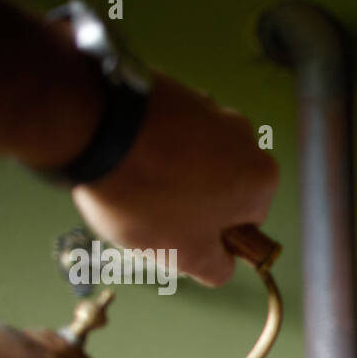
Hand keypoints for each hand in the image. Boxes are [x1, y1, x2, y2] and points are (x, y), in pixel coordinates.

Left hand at [70, 72, 277, 285]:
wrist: (95, 126)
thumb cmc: (148, 195)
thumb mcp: (186, 255)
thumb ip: (216, 268)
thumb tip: (221, 264)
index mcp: (261, 179)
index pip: (248, 221)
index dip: (214, 236)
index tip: (182, 237)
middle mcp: (245, 137)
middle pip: (223, 185)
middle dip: (193, 201)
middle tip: (153, 215)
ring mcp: (208, 106)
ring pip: (194, 157)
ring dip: (171, 173)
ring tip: (131, 184)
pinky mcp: (173, 89)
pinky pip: (168, 130)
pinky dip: (151, 144)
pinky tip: (122, 157)